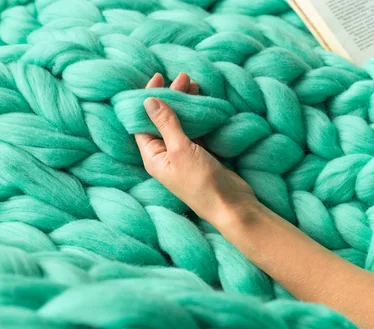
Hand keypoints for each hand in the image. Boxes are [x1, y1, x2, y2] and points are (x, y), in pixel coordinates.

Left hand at [134, 73, 257, 225]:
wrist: (230, 206)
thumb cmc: (201, 183)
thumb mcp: (180, 150)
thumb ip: (166, 124)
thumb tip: (148, 100)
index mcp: (153, 156)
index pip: (143, 121)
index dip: (148, 98)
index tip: (159, 77)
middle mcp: (165, 155)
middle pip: (162, 120)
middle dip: (171, 97)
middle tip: (183, 77)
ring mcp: (185, 155)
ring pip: (181, 123)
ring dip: (186, 104)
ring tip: (194, 84)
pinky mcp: (202, 155)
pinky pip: (196, 130)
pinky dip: (199, 116)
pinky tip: (204, 102)